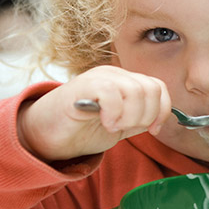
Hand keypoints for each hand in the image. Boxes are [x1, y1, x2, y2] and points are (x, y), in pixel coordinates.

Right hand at [17, 65, 171, 161]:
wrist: (46, 134)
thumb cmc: (82, 129)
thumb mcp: (121, 125)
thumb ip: (140, 120)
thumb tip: (160, 120)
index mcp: (126, 81)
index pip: (158, 87)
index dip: (162, 110)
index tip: (153, 130)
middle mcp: (114, 74)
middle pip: (150, 89)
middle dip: (145, 116)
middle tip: (127, 128)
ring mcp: (98, 77)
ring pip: (135, 90)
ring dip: (130, 116)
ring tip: (114, 126)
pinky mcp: (82, 84)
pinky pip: (111, 92)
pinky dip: (114, 113)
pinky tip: (106, 123)